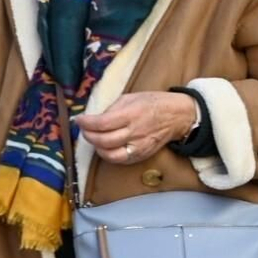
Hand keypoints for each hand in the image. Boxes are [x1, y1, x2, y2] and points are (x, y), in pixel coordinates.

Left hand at [76, 91, 198, 165]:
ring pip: (109, 154)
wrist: (178, 116)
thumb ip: (114, 108)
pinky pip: (120, 160)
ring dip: (97, 147)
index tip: (79, 120)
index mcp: (132, 113)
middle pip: (103, 140)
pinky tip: (106, 147)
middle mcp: (135, 131)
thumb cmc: (155, 102)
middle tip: (84, 130)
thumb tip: (96, 118)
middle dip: (88, 135)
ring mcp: (138, 146)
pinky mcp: (141, 155)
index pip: (102, 123)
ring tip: (94, 140)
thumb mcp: (133, 97)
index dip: (86, 123)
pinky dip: (109, 155)